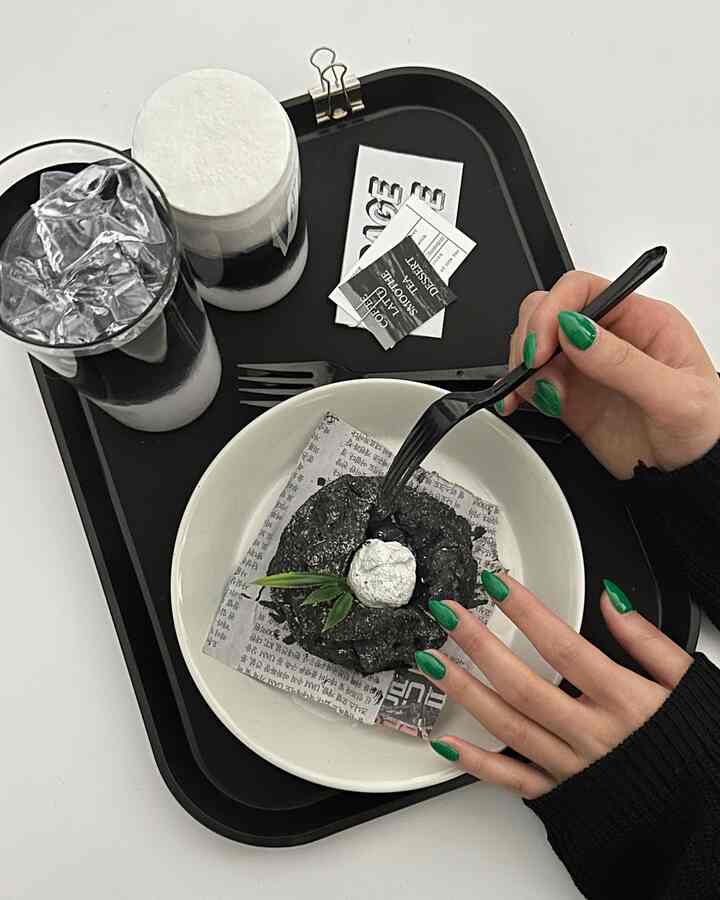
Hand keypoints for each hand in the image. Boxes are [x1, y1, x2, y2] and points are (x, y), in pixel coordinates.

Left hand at [416, 575, 691, 798]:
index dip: (526, 611)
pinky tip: (444, 740)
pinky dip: (476, 763)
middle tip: (448, 613)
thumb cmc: (694, 746)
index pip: (563, 646)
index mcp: (624, 701)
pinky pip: (513, 780)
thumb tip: (612, 598)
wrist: (705, 819)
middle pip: (523, 683)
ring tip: (431, 662)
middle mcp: (593, 734)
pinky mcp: (563, 794)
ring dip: (465, 692)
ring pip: (508, 726)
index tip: (497, 583)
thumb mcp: (686, 684)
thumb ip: (646, 640)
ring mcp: (573, 766)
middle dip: (478, 644)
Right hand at [498, 272, 719, 476]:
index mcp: (642, 320)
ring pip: (535, 344)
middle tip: (534, 369)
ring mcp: (586, 366)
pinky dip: (517, 390)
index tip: (542, 344)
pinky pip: (531, 380)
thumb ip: (622, 362)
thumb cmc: (702, 432)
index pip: (583, 290)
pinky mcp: (569, 395)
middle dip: (532, 336)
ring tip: (547, 397)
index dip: (553, 309)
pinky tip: (520, 403)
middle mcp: (610, 337)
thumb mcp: (673, 396)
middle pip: (549, 310)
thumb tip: (576, 331)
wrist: (689, 479)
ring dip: (526, 368)